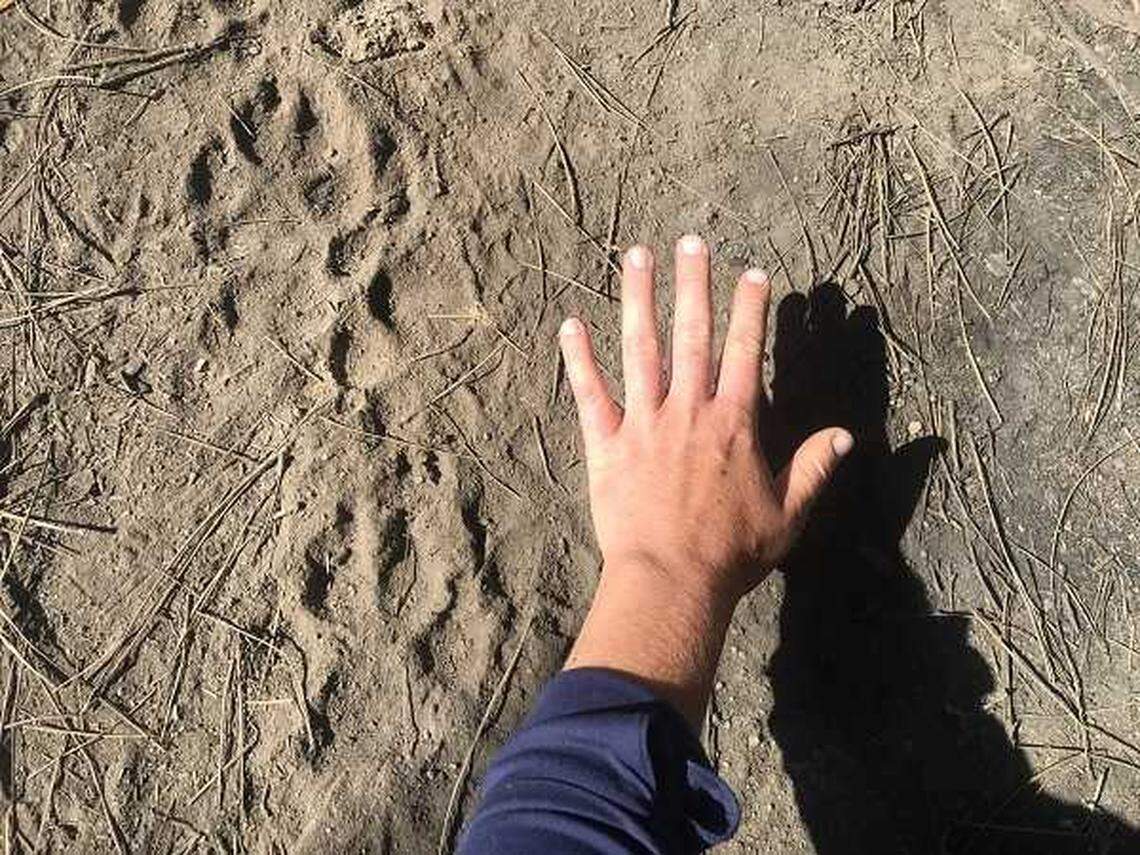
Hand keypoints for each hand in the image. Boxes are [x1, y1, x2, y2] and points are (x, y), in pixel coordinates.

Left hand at [559, 235, 851, 727]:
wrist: (671, 581)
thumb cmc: (732, 554)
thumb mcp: (788, 514)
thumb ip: (815, 468)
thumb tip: (847, 435)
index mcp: (733, 423)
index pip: (744, 351)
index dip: (749, 309)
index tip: (751, 272)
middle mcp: (689, 410)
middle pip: (691, 334)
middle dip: (692, 284)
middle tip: (690, 241)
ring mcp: (644, 423)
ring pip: (640, 350)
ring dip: (638, 300)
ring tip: (635, 256)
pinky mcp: (606, 445)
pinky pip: (590, 394)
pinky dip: (579, 359)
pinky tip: (570, 324)